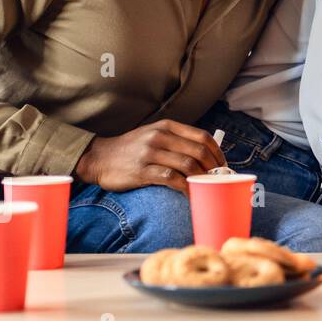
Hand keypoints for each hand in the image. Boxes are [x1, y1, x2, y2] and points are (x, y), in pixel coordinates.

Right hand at [75, 120, 225, 194]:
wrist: (99, 157)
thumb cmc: (131, 149)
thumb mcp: (154, 134)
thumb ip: (177, 140)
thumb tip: (206, 155)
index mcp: (167, 126)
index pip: (202, 137)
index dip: (217, 152)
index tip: (222, 165)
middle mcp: (160, 137)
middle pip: (199, 152)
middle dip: (214, 168)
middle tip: (218, 180)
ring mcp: (151, 153)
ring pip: (188, 165)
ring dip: (203, 179)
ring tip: (207, 187)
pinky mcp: (143, 171)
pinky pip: (172, 179)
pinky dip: (186, 187)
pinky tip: (190, 194)